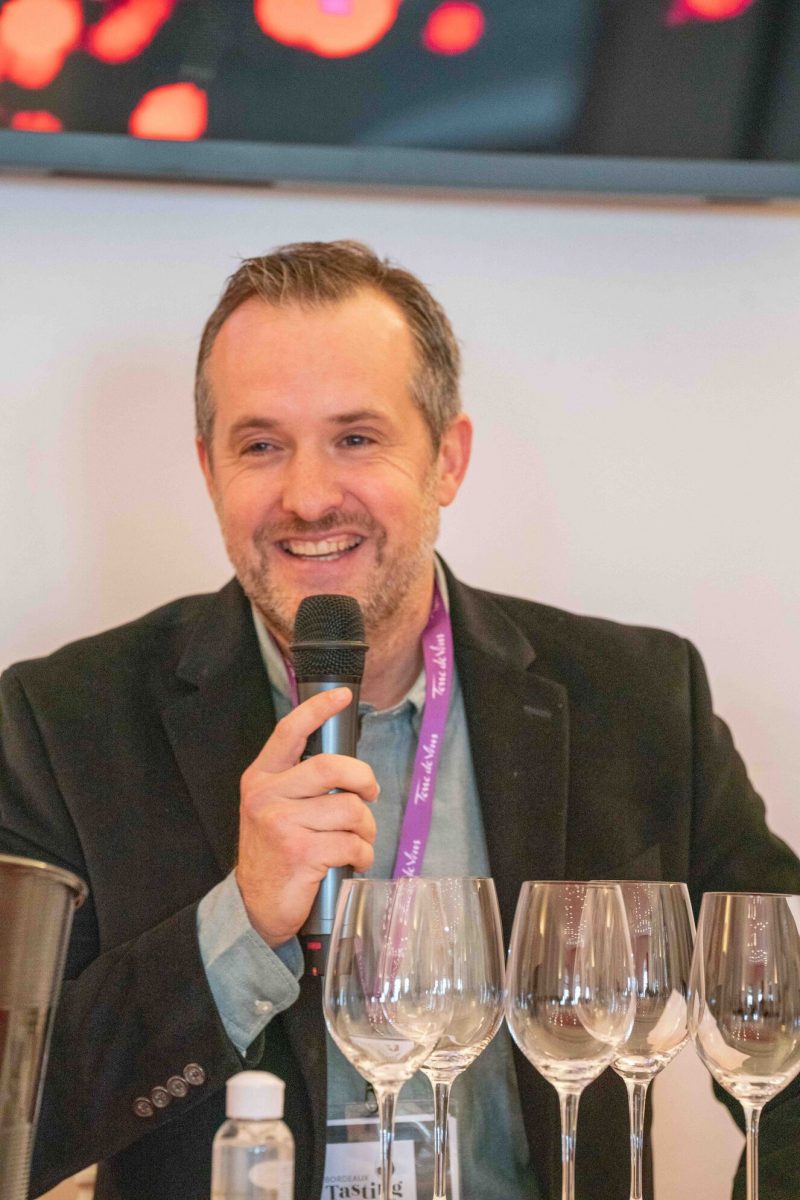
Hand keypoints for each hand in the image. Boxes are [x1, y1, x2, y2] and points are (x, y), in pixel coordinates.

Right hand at [235, 687, 378, 946]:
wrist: (257, 907)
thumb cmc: (275, 854)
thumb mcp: (273, 809)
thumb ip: (300, 784)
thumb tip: (347, 768)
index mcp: (261, 778)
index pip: (289, 732)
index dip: (317, 710)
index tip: (341, 696)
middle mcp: (267, 796)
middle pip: (331, 767)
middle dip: (363, 778)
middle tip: (370, 792)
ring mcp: (282, 824)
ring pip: (350, 809)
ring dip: (366, 828)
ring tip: (359, 840)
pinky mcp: (302, 852)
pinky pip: (352, 843)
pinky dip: (363, 854)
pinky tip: (354, 861)